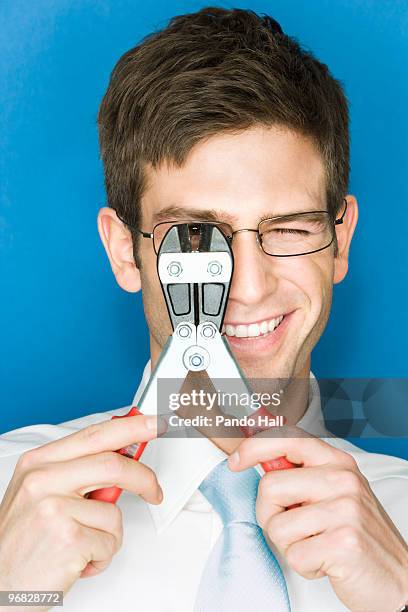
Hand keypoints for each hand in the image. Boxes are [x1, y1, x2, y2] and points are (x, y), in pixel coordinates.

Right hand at [0, 414, 164, 609]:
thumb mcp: (40, 493)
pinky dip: (102, 556)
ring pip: (113, 510)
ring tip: (83, 544)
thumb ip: (78, 471)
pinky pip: (110, 541)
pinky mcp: (68, 538)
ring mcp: (55, 508)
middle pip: (112, 464)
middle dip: (143, 478)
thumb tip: (120, 456)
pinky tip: (78, 559)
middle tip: (154, 490)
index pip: (95, 435)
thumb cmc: (22, 542)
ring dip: (108, 535)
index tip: (153, 423)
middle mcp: (43, 480)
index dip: (131, 427)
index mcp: (38, 463)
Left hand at [228, 428, 407, 611]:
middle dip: (271, 514)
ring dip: (290, 544)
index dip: (253, 448)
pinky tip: (326, 561)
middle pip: (270, 487)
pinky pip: (294, 555)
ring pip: (277, 525)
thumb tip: (258, 461)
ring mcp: (345, 509)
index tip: (236, 462)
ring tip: (317, 544)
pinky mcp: (343, 542)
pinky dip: (305, 565)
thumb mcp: (334, 492)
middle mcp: (342, 479)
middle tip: (295, 527)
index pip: (286, 438)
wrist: (398, 577)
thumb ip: (301, 475)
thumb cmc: (357, 534)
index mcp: (337, 461)